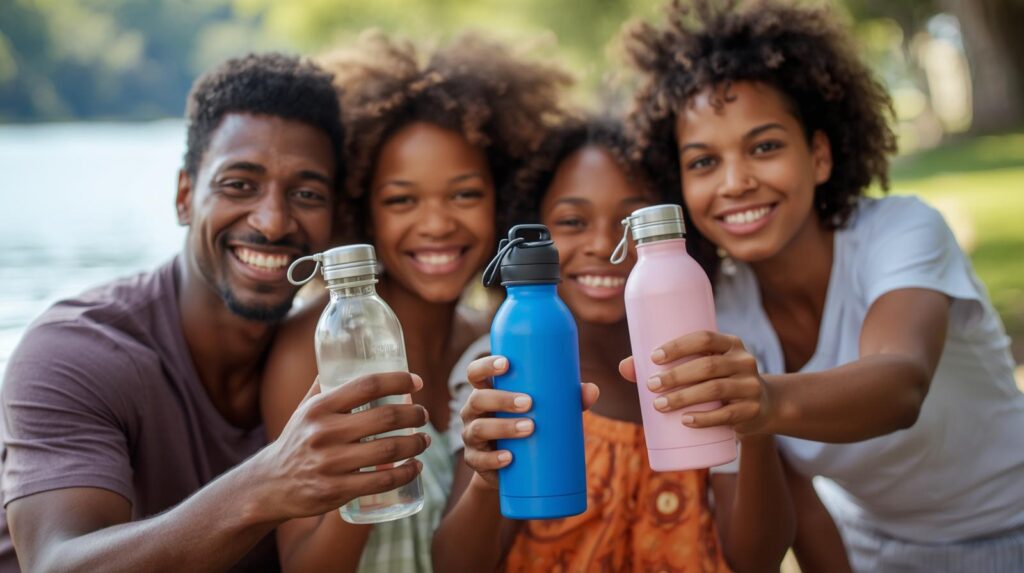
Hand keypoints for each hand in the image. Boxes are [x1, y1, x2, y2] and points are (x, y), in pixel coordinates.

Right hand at [254, 372, 429, 520]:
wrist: (270, 485)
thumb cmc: (297, 441)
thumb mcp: (304, 410)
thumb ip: (325, 387)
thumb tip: (346, 356)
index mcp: (320, 408)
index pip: (367, 385)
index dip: (398, 380)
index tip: (417, 382)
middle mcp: (324, 433)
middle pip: (385, 417)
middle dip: (414, 415)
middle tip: (423, 416)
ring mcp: (330, 464)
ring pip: (389, 451)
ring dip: (416, 444)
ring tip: (424, 440)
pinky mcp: (336, 491)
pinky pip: (382, 481)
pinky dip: (406, 473)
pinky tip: (416, 467)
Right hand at [460, 356, 598, 489]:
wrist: (511, 466)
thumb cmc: (528, 423)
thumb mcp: (543, 409)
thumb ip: (566, 398)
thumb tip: (593, 391)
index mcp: (485, 391)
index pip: (475, 372)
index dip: (486, 365)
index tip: (507, 363)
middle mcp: (473, 411)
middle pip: (478, 399)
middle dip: (502, 399)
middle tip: (530, 402)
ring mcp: (471, 436)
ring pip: (478, 429)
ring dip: (503, 427)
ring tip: (529, 428)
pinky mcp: (476, 461)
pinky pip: (480, 459)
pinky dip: (494, 459)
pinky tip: (509, 458)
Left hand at [619, 331, 771, 435]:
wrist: (764, 405)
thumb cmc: (719, 380)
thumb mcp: (703, 367)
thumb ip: (666, 366)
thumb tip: (624, 367)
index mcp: (731, 343)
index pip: (704, 338)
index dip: (678, 346)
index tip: (653, 357)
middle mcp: (744, 361)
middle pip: (707, 366)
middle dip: (675, 376)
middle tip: (651, 385)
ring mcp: (751, 386)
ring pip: (715, 390)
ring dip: (684, 397)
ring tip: (659, 405)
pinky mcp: (752, 411)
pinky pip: (728, 415)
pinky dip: (704, 418)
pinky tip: (686, 420)